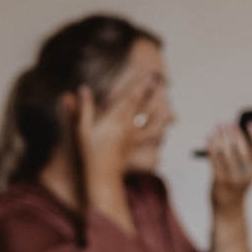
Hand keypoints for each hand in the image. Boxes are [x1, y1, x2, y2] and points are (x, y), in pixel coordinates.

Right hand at [72, 69, 156, 191]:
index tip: (149, 75)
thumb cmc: (90, 152)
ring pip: (155, 123)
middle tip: (160, 83)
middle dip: (154, 94)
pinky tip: (164, 130)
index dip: (141, 85)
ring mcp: (135, 138)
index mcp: (116, 119)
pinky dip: (160, 133)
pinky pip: (152, 139)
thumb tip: (83, 89)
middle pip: (146, 107)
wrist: (101, 176)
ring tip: (169, 107)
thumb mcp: (82, 129)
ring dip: (162, 114)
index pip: (131, 98)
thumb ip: (85, 108)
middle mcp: (129, 127)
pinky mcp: (137, 148)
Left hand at [203, 117, 251, 215]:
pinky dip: (212, 146)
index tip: (250, 123)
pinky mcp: (220, 181)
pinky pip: (215, 160)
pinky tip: (210, 136)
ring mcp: (233, 179)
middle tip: (228, 122)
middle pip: (242, 152)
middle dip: (234, 135)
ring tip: (218, 126)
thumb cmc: (242, 177)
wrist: (229, 204)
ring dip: (221, 138)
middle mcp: (247, 175)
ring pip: (226, 155)